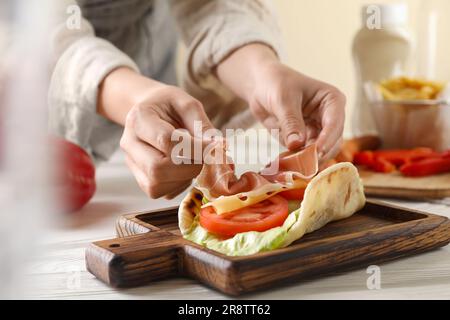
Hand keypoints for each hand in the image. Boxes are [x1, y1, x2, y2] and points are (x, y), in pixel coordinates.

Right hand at [99, 69, 215, 198]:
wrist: (151, 111)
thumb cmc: (170, 106)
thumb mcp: (187, 105)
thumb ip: (202, 125)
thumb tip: (218, 147)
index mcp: (139, 118)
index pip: (165, 140)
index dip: (195, 148)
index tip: (213, 146)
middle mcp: (129, 143)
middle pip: (157, 168)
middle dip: (189, 167)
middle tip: (204, 157)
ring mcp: (132, 163)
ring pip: (156, 185)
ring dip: (184, 178)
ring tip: (193, 161)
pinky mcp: (140, 178)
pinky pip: (160, 192)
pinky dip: (178, 185)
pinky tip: (184, 169)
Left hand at [216, 44, 345, 161]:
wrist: (261, 85)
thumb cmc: (276, 83)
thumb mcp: (283, 99)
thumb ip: (290, 121)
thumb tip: (296, 144)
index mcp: (332, 100)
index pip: (335, 123)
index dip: (327, 140)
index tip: (316, 153)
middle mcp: (330, 117)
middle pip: (332, 142)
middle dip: (318, 154)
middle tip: (302, 166)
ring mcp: (319, 131)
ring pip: (320, 152)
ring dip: (307, 161)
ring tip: (290, 166)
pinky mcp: (306, 141)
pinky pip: (305, 155)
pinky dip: (296, 161)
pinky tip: (285, 164)